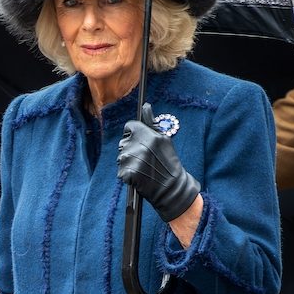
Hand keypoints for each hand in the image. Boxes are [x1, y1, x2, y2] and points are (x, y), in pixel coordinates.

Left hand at [117, 103, 199, 221]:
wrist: (171, 187)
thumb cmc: (168, 162)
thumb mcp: (164, 139)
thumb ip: (151, 122)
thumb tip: (145, 105)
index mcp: (147, 135)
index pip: (129, 126)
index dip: (134, 134)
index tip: (140, 142)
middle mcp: (138, 145)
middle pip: (124, 141)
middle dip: (131, 148)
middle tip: (144, 158)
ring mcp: (131, 160)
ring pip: (122, 156)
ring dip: (129, 162)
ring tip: (143, 168)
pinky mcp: (127, 173)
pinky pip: (121, 170)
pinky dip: (128, 174)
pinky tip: (139, 176)